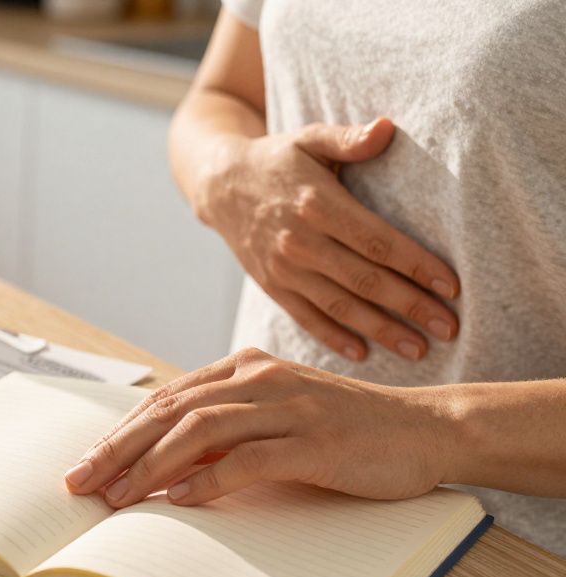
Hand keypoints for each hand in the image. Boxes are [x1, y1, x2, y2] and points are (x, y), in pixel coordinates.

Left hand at [63, 348, 454, 507]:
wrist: (425, 430)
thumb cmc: (344, 431)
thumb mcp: (274, 419)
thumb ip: (225, 430)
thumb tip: (161, 466)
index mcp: (244, 368)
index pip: (165, 399)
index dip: (119, 433)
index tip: (84, 465)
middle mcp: (259, 379)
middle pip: (171, 410)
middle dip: (118, 449)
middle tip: (79, 481)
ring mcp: (288, 406)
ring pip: (200, 430)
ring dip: (151, 466)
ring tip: (118, 498)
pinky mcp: (315, 439)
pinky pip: (250, 459)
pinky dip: (209, 480)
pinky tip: (180, 501)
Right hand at [197, 117, 459, 360]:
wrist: (219, 185)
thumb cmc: (276, 159)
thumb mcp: (309, 138)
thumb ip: (348, 138)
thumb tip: (388, 128)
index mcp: (317, 205)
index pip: (377, 241)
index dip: (416, 265)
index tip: (451, 286)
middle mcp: (300, 242)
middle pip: (365, 280)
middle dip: (410, 306)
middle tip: (449, 328)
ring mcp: (284, 269)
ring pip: (340, 306)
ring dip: (381, 330)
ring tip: (418, 349)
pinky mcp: (272, 286)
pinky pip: (306, 318)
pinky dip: (334, 338)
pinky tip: (364, 353)